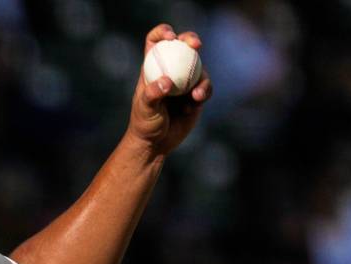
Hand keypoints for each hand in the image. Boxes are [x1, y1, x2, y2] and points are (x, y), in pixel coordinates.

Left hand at [127, 24, 212, 157]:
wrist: (156, 144)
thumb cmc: (144, 124)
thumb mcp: (145, 109)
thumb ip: (153, 94)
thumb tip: (167, 82)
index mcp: (152, 68)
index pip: (155, 42)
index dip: (162, 33)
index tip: (170, 36)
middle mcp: (169, 70)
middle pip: (182, 46)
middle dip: (190, 39)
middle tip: (195, 44)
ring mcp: (184, 81)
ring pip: (199, 67)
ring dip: (201, 77)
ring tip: (196, 96)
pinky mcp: (195, 94)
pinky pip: (206, 86)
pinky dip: (204, 91)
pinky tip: (196, 103)